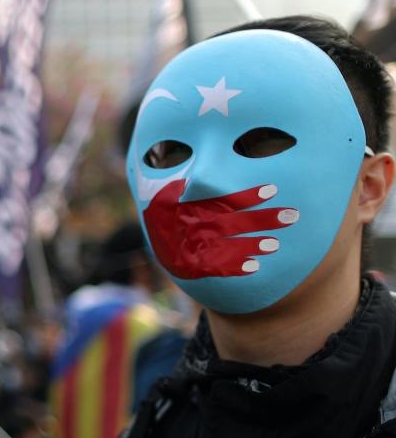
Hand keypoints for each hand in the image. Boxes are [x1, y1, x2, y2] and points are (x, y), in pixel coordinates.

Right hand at [142, 180, 297, 278]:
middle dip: (262, 220)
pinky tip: (255, 265)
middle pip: (233, 222)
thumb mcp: (167, 190)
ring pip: (227, 246)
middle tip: (291, 216)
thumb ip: (188, 182)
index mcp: (188, 205)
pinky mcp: (189, 266)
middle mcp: (193, 226)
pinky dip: (234, 267)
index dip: (248, 196)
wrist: (145, 240)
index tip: (272, 191)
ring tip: (275, 244)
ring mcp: (192, 247)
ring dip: (251, 245)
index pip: (223, 200)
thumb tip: (209, 169)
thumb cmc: (163, 210)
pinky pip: (215, 268)